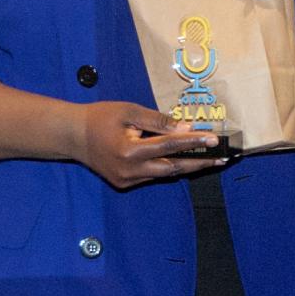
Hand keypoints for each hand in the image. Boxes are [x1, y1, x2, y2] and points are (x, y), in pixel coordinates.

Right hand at [74, 101, 220, 188]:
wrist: (73, 136)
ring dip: (187, 165)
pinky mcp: (125, 183)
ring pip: (164, 173)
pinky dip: (168, 166)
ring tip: (209, 158)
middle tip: (222, 157)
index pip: (170, 146)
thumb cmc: (101, 118)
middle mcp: (130, 171)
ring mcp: (127, 180)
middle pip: (173, 168)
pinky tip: (184, 159)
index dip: (193, 142)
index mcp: (130, 151)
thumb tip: (185, 128)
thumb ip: (158, 121)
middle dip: (199, 163)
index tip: (214, 139)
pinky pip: (152, 174)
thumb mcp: (130, 112)